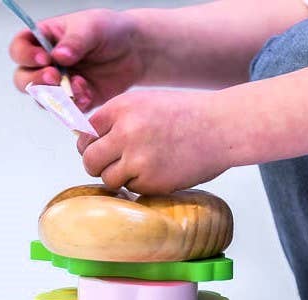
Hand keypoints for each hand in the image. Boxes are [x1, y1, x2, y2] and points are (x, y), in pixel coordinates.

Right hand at [9, 9, 142, 111]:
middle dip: (37, 82)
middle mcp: (47, 64)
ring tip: (80, 86)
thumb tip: (58, 56)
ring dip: (58, 97)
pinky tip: (89, 94)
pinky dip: (76, 106)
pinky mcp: (77, 101)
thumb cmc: (109, 31)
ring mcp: (60, 85)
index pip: (19, 50)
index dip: (26, 57)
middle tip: (56, 78)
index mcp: (43, 40)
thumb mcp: (91, 27)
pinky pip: (68, 111)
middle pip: (23, 80)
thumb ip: (74, 41)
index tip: (44, 58)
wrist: (134, 52)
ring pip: (43, 100)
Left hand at [77, 90, 230, 194]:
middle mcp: (126, 132)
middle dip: (98, 165)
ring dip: (119, 178)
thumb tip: (88, 142)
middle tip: (113, 165)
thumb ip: (118, 119)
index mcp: (121, 108)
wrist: (221, 128)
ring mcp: (138, 159)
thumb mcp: (146, 103)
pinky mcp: (152, 181)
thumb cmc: (187, 115)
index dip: (91, 143)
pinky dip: (141, 185)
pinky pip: (132, 188)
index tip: (101, 149)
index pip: (86, 133)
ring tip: (139, 169)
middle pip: (90, 159)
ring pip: (108, 178)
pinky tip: (159, 172)